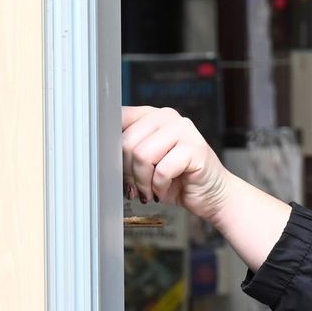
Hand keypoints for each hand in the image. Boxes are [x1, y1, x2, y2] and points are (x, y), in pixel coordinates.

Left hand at [121, 105, 229, 219]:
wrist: (212, 195)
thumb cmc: (178, 180)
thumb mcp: (146, 163)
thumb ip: (128, 151)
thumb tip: (99, 156)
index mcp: (153, 115)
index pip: (118, 119)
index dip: (110, 147)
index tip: (115, 168)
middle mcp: (168, 117)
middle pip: (127, 141)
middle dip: (127, 172)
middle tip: (135, 187)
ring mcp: (184, 130)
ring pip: (142, 155)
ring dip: (143, 182)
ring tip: (150, 191)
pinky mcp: (195, 149)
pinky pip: (162, 170)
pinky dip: (159, 187)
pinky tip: (165, 190)